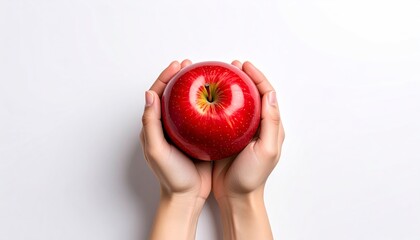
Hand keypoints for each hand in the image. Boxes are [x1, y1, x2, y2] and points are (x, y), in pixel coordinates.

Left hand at [140, 60, 211, 239]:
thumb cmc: (170, 176)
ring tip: (203, 75)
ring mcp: (183, 131)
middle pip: (172, 95)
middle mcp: (167, 126)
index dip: (165, 77)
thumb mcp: (156, 150)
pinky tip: (216, 99)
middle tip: (190, 65)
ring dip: (193, 88)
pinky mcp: (197, 138)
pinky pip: (201, 116)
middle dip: (179, 77)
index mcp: (154, 126)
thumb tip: (149, 94)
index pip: (157, 95)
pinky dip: (206, 105)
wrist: (186, 196)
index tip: (177, 65)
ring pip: (187, 104)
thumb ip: (150, 124)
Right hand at [212, 61, 284, 239]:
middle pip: (252, 94)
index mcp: (271, 126)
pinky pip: (223, 115)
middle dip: (244, 77)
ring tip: (220, 75)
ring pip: (237, 103)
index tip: (244, 65)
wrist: (236, 196)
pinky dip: (219, 103)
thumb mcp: (267, 150)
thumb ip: (271, 122)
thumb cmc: (252, 177)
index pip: (267, 94)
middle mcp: (257, 126)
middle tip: (232, 65)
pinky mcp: (227, 137)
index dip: (257, 76)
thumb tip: (270, 95)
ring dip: (231, 87)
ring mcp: (242, 132)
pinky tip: (208, 98)